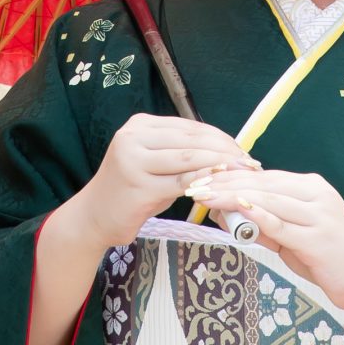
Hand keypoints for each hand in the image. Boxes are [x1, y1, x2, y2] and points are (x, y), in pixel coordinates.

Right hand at [22, 116, 253, 344]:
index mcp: (140, 125)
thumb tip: (225, 152)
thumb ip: (181, 155)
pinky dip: (205, 184)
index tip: (243, 151)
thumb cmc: (128, 193)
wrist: (92, 219)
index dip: (221, 138)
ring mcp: (134, 159)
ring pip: (190, 158)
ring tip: (243, 176)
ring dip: (221, 167)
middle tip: (251, 164)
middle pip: (193, 139)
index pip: (191, 127)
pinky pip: (181, 182)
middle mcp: (134, 136)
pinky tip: (221, 191)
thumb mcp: (154, 165)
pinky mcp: (138, 185)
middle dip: (226, 151)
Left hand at [189, 166, 343, 344]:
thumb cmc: (330, 259)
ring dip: (232, 196)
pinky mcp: (318, 238)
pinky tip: (240, 209)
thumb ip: (265, 225)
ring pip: (268, 199)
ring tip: (205, 196)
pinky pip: (283, 224)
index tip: (202, 178)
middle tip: (194, 185)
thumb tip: (229, 213)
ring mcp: (319, 215)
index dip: (230, 176)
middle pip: (262, 183)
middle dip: (224, 182)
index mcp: (310, 187)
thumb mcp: (294, 238)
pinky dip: (259, 215)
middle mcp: (316, 194)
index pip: (263, 176)